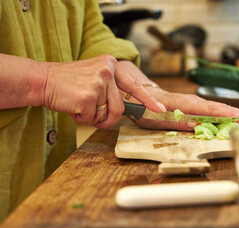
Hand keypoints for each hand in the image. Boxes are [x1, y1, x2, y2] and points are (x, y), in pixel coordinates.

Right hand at [42, 55, 165, 127]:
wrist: (43, 80)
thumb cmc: (69, 82)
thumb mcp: (95, 77)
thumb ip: (112, 89)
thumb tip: (126, 108)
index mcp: (111, 64)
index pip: (134, 85)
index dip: (148, 100)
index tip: (160, 110)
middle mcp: (107, 70)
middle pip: (120, 107)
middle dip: (108, 117)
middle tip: (93, 114)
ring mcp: (99, 82)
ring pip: (108, 114)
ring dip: (94, 117)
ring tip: (80, 106)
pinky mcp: (89, 96)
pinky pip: (93, 118)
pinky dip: (83, 118)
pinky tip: (73, 107)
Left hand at [132, 87, 238, 130]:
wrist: (142, 99)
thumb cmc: (150, 111)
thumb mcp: (162, 120)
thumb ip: (181, 122)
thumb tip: (200, 126)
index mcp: (188, 104)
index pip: (214, 110)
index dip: (231, 115)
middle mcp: (196, 102)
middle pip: (223, 108)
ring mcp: (197, 103)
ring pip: (222, 109)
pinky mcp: (197, 107)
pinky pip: (216, 111)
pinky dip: (229, 115)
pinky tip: (238, 119)